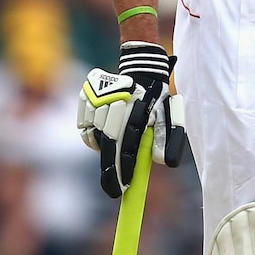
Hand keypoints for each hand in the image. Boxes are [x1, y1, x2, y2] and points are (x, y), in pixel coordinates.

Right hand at [77, 42, 186, 197]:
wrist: (141, 66)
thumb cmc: (157, 96)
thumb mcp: (169, 114)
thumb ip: (169, 137)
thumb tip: (165, 163)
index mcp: (136, 109)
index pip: (125, 146)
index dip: (122, 170)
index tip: (122, 188)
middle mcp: (114, 102)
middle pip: (107, 145)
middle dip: (110, 169)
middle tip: (113, 187)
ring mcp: (97, 97)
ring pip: (94, 135)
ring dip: (103, 146)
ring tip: (115, 143)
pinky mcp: (85, 93)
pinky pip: (85, 125)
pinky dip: (93, 133)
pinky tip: (105, 127)